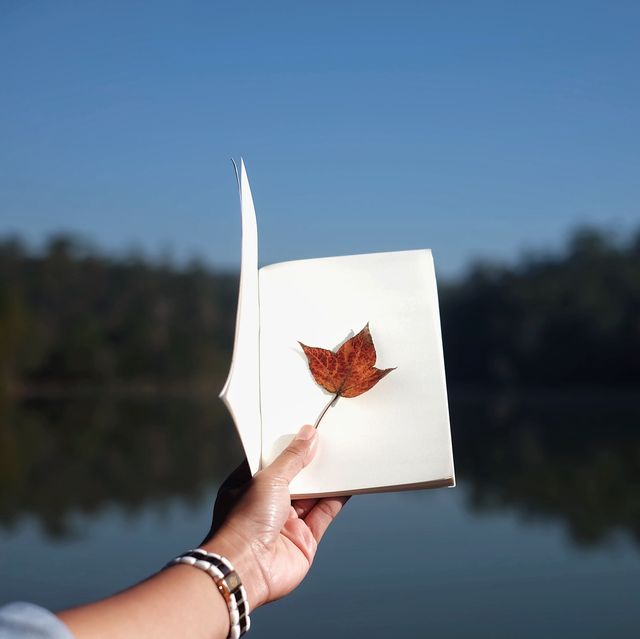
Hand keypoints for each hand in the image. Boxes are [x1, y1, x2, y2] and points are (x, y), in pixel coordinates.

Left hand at [202, 424, 348, 609]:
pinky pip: (324, 514)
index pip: (271, 460)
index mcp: (248, 486)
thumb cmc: (244, 522)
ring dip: (326, 479)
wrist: (247, 569)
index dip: (288, 446)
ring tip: (343, 456)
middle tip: (328, 440)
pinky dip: (337, 499)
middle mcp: (266, 504)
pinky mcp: (305, 539)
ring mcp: (286, 522)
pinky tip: (348, 483)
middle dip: (310, 462)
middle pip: (294, 477)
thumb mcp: (268, 478)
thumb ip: (292, 458)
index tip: (305, 431)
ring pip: (312, 495)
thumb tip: (308, 435)